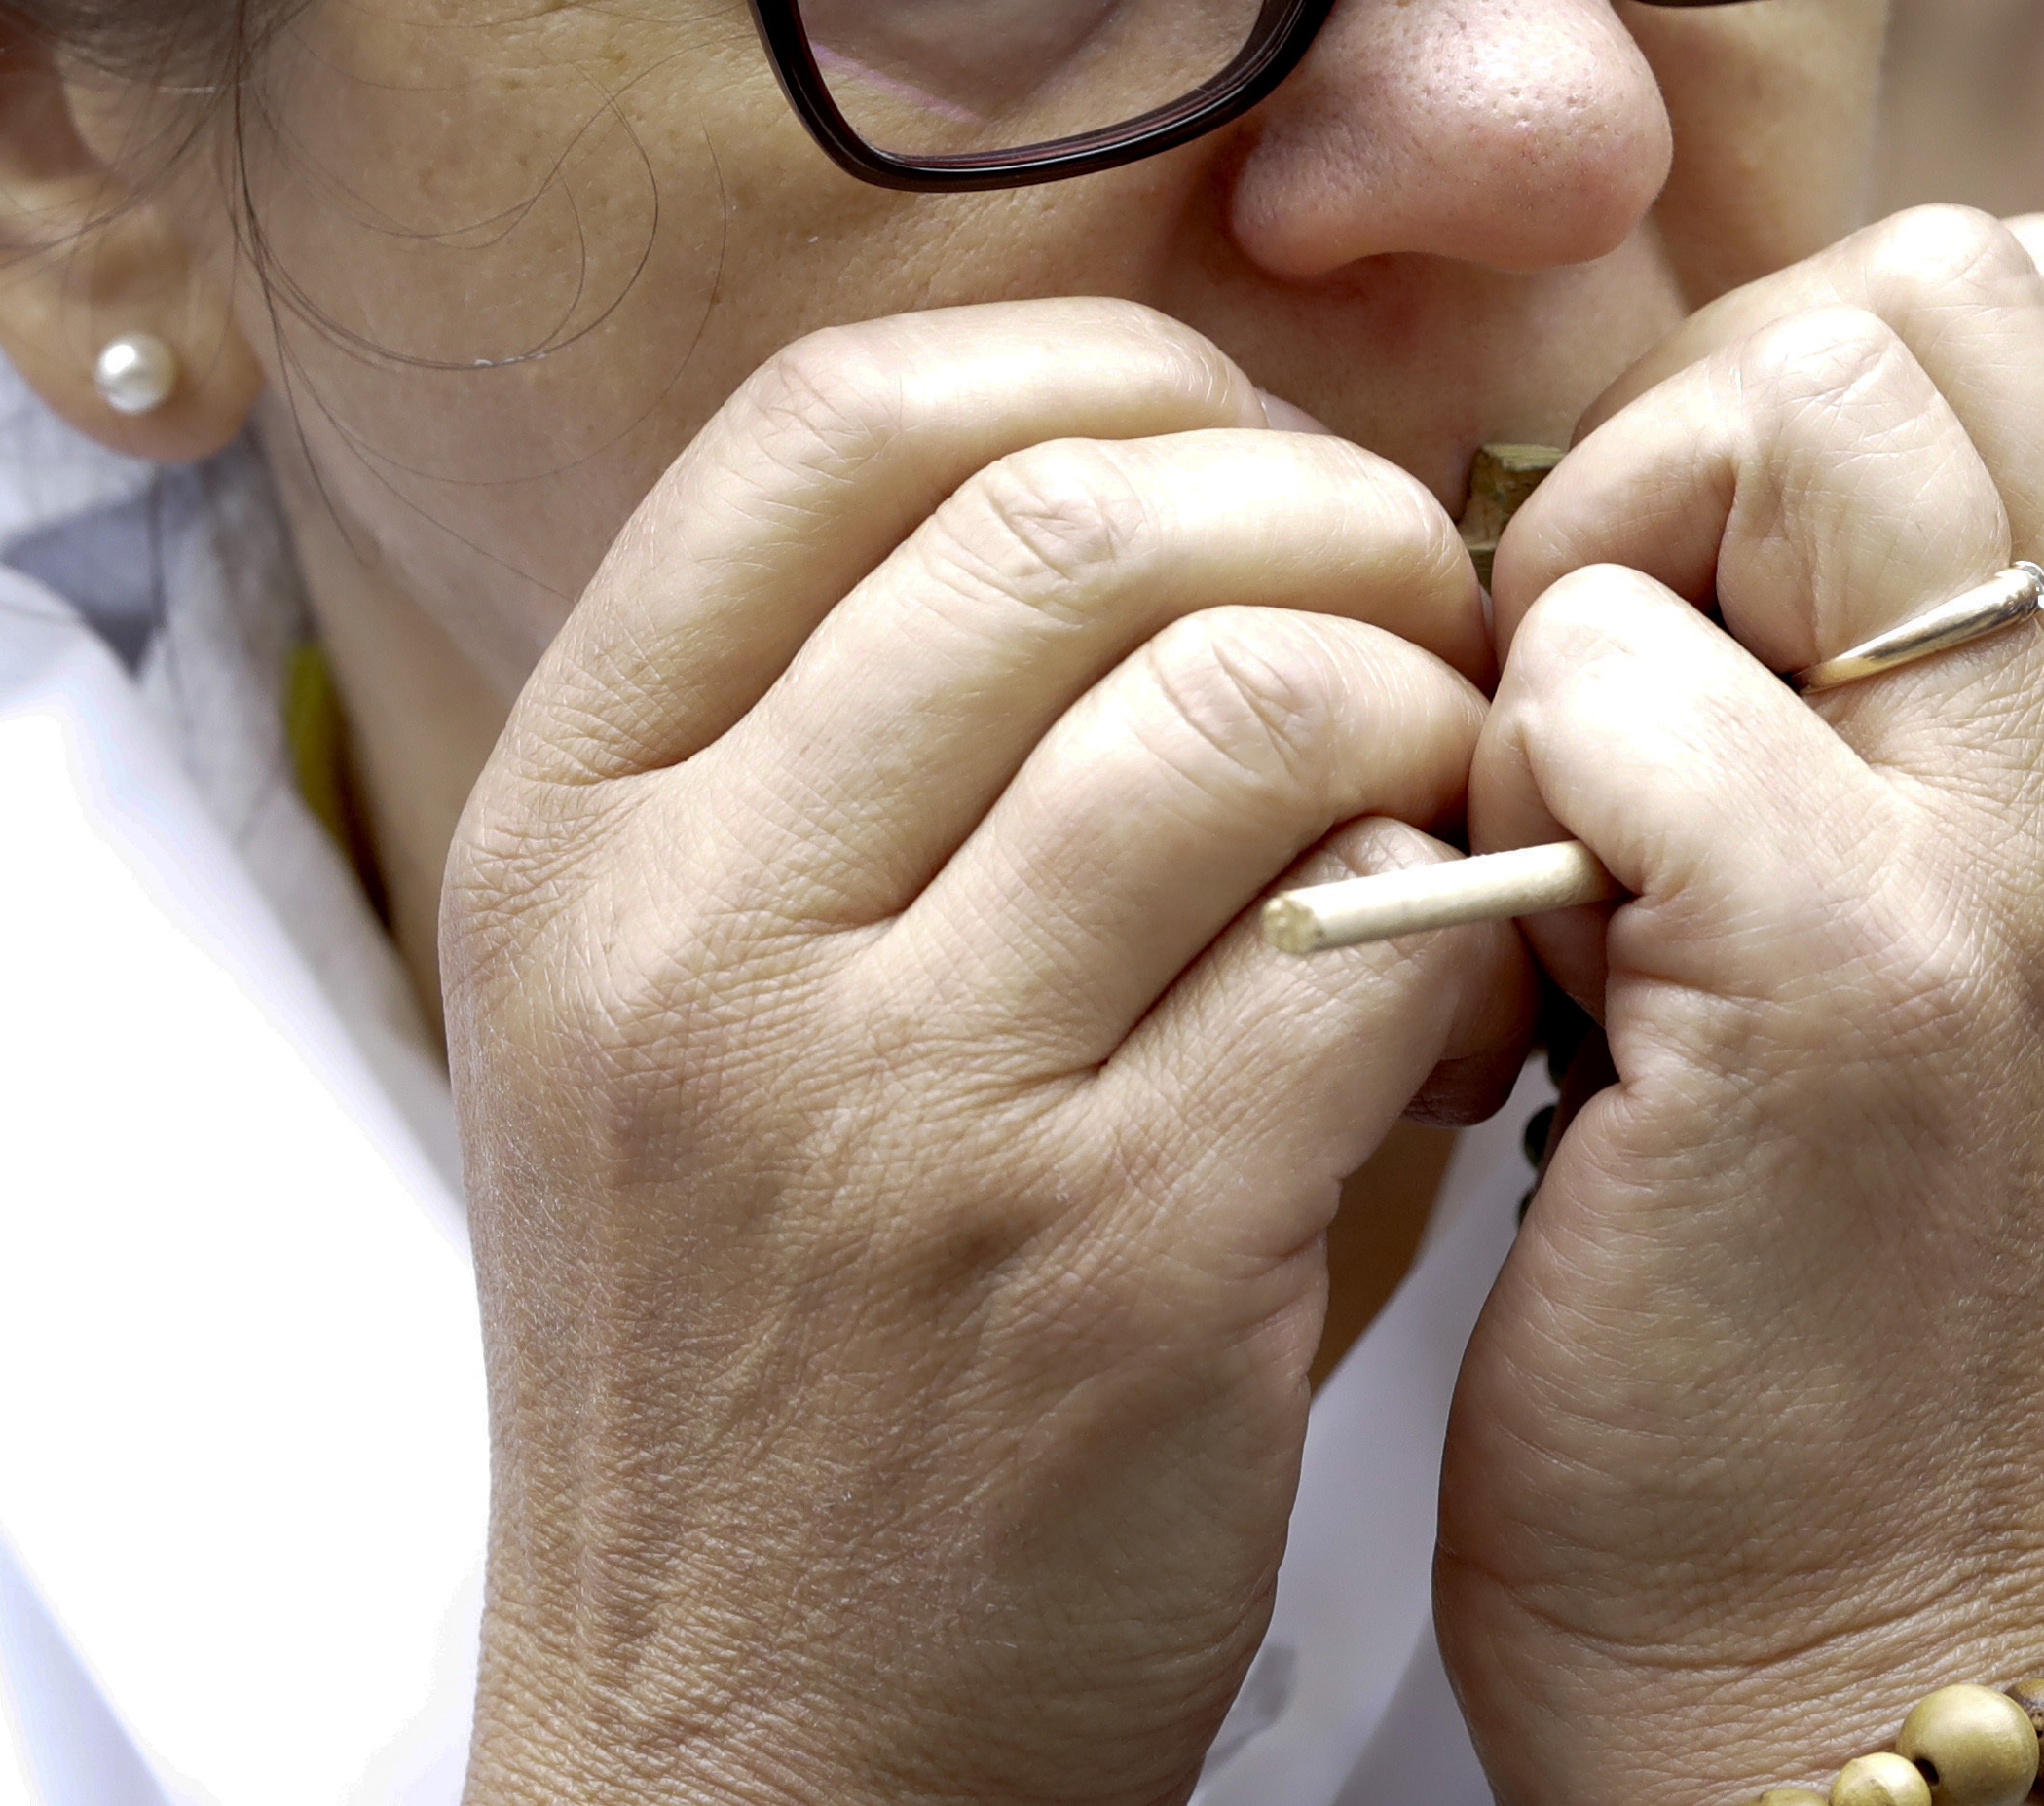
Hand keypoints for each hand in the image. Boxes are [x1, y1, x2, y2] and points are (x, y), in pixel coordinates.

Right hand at [441, 303, 1536, 1805]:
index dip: (1106, 377)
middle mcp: (689, 933)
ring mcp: (886, 1097)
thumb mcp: (674, 1007)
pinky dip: (1472, 921)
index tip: (1243, 463)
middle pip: (1069, 514)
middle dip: (1316, 518)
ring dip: (1422, 708)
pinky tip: (1467, 996)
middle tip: (1420, 619)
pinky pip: (1366, 945)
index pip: (844, 417)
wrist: (754, 1766)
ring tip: (1457, 799)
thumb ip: (839, 733)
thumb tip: (1146, 462)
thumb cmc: (777, 1351)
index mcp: (571, 824)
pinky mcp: (1101, 1258)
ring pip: (1247, 698)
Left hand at [1431, 209, 2043, 1802]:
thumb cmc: (1810, 1267)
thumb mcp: (1954, 916)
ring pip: (1781, 409)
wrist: (1825, 1639)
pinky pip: (1608, 668)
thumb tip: (1722, 424)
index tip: (1702, 605)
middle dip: (1691, 437)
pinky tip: (1520, 942)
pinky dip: (1510, 766)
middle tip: (1618, 693)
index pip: (2031, 294)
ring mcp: (2028, 864)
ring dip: (1599, 572)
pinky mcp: (1848, 976)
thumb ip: (1905, 666)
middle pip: (1913, 296)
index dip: (1799, 378)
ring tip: (1577, 807)